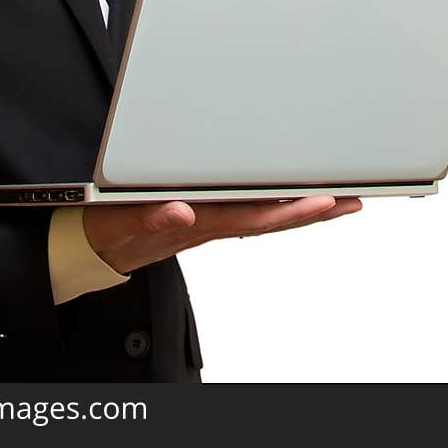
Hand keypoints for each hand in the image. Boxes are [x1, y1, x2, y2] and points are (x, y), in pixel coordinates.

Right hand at [82, 196, 362, 274]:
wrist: (95, 247)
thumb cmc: (109, 231)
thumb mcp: (120, 222)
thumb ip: (148, 217)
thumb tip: (178, 211)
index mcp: (198, 222)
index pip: (254, 217)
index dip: (291, 210)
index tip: (324, 200)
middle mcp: (213, 222)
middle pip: (273, 219)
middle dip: (314, 210)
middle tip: (352, 200)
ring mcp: (212, 221)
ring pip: (267, 216)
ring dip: (305, 209)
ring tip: (340, 200)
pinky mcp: (207, 216)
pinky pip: (252, 211)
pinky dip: (280, 206)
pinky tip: (294, 200)